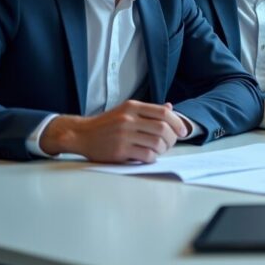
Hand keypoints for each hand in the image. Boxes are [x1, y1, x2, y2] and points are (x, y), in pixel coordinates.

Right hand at [40, 100, 187, 162]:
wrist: (81, 134)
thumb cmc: (107, 123)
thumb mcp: (127, 110)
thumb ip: (149, 110)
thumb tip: (170, 108)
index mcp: (133, 106)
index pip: (163, 113)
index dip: (177, 122)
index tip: (182, 131)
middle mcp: (128, 119)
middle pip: (162, 128)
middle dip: (172, 138)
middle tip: (171, 143)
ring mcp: (123, 135)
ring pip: (156, 143)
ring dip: (163, 149)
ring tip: (159, 150)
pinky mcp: (119, 151)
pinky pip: (145, 155)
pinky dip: (152, 158)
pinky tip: (149, 157)